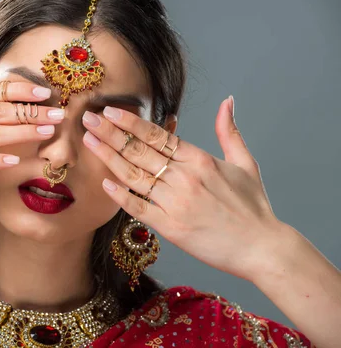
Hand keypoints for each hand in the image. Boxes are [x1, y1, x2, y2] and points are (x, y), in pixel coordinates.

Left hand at [82, 97, 283, 280]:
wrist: (261, 247)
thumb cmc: (253, 206)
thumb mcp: (245, 163)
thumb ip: (229, 131)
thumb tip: (227, 102)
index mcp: (199, 159)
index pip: (157, 135)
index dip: (131, 122)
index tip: (110, 111)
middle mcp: (183, 177)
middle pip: (139, 150)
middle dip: (110, 132)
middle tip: (88, 119)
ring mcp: (175, 202)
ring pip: (133, 175)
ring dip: (108, 157)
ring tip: (88, 141)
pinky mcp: (170, 227)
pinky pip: (138, 207)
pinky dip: (120, 195)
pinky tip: (104, 183)